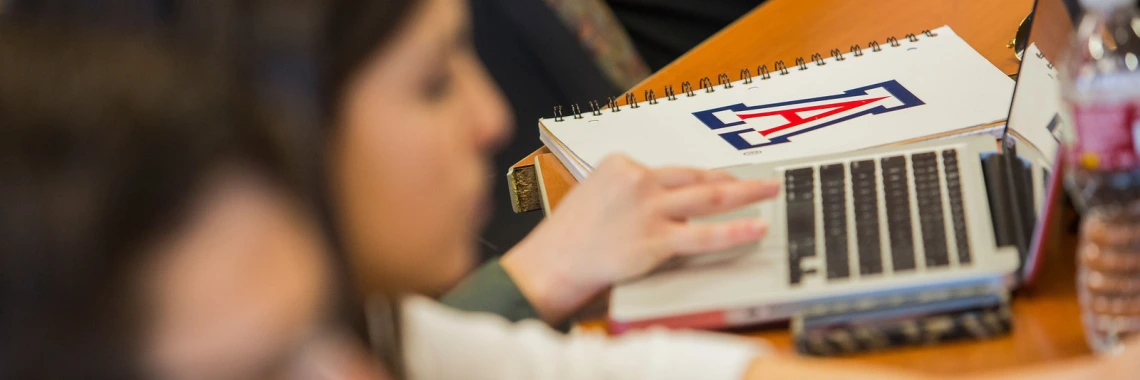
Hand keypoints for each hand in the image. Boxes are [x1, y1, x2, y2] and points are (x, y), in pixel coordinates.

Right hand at [501, 154, 779, 323]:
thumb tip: (660, 199)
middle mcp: (639, 181)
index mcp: (621, 165)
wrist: (552, 263)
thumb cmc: (569, 236)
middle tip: (763, 176)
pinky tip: (754, 228)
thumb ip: (628, 192)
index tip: (720, 179)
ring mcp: (649, 209)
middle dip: (733, 178)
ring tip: (768, 191)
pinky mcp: (655, 240)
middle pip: (697, 176)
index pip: (671, 169)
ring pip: (708, 198)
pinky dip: (734, 230)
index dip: (700, 178)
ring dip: (745, 193)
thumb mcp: (595, 194)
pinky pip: (704, 235)